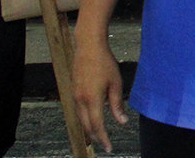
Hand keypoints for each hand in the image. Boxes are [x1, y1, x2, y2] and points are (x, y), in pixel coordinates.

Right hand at [73, 33, 126, 152]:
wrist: (88, 46)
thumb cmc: (105, 63)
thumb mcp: (115, 83)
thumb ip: (117, 104)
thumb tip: (121, 122)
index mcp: (92, 99)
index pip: (97, 125)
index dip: (103, 138)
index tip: (109, 148)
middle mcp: (80, 100)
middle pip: (86, 125)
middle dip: (96, 136)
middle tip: (105, 144)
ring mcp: (74, 95)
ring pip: (81, 118)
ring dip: (89, 127)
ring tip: (99, 134)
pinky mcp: (73, 90)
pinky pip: (78, 109)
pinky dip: (85, 117)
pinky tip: (91, 118)